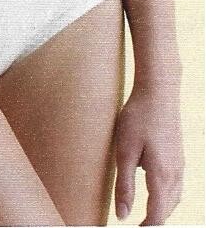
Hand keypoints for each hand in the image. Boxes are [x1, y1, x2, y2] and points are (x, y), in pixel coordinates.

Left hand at [113, 82, 184, 225]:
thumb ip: (124, 185)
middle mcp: (175, 173)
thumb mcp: (124, 151)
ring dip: (161, 210)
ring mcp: (180, 163)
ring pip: (174, 198)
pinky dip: (166, 196)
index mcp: (162, 176)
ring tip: (145, 215)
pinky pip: (176, 185)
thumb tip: (122, 215)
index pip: (156, 215)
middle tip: (137, 227)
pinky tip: (156, 191)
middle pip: (167, 210)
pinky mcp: (178, 154)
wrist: (158, 90)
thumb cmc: (138, 117)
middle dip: (154, 221)